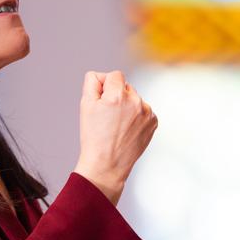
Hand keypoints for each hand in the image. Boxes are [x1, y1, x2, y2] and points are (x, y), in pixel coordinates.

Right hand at [73, 70, 157, 206]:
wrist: (107, 164)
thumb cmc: (94, 136)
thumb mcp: (85, 105)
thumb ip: (92, 81)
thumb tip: (102, 76)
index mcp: (118, 95)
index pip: (114, 75)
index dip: (105, 86)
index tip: (101, 102)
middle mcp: (136, 101)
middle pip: (126, 86)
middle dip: (117, 96)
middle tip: (107, 117)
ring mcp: (147, 113)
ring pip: (135, 99)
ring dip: (127, 106)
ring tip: (117, 126)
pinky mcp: (153, 122)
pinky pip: (143, 111)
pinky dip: (136, 117)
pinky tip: (127, 130)